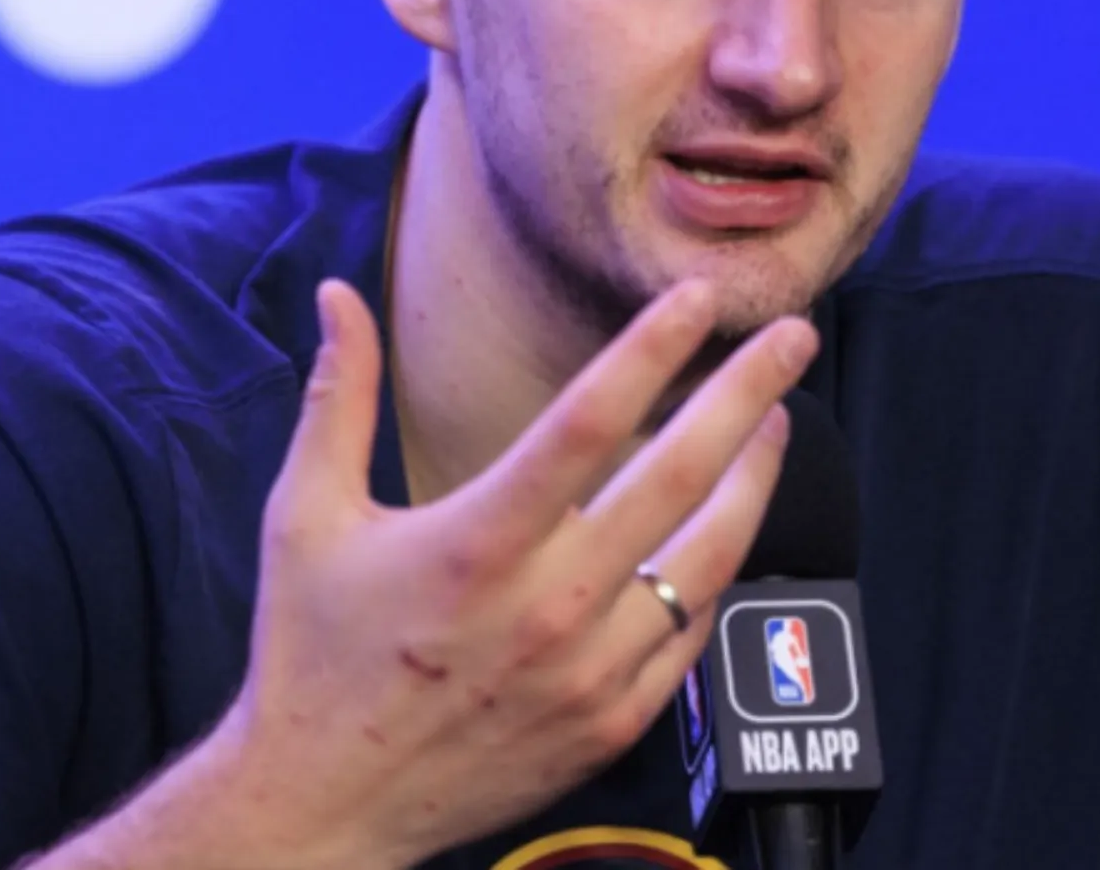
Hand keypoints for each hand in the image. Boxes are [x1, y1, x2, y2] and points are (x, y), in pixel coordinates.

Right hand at [214, 276, 817, 869]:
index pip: (589, 420)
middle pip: (677, 476)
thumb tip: (337, 294)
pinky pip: (693, 629)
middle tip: (793, 338)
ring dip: (755, 477)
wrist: (325, 804)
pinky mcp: (614, 719)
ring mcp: (592, 668)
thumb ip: (338, 395)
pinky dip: (719, 567)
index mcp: (477, 542)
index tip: (700, 296)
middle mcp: (549, 604)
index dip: (652, 347)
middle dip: (749, 392)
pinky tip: (725, 522)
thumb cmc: (315, 651)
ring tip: (777, 420)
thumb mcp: (305, 513)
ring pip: (710, 555)